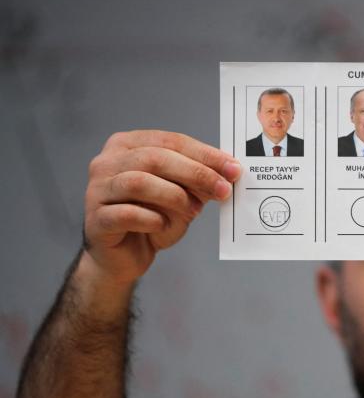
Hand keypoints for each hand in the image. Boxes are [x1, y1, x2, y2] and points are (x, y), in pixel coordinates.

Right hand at [83, 130, 240, 283]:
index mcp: (128, 145)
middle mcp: (107, 162)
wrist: (125, 257)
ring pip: (139, 182)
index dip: (205, 154)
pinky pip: (127, 214)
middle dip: (196, 173)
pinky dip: (152, 219)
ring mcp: (97, 190)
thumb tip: (228, 172)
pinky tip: (162, 225)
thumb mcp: (182, 196)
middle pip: (155, 158)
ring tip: (193, 211)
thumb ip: (198, 181)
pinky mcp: (96, 219)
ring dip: (175, 196)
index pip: (171, 141)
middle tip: (223, 189)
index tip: (233, 169)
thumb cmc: (152, 219)